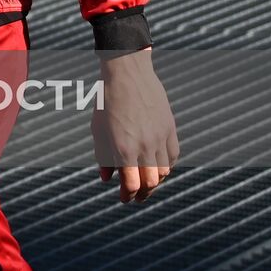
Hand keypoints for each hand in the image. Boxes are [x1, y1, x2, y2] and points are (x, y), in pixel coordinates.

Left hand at [91, 48, 178, 203]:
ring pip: (164, 171)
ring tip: (146, 183)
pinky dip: (166, 166)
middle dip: (142, 193)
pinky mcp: (170, 128)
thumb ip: (103, 155)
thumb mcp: (98, 128)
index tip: (123, 198)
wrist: (127, 72)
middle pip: (150, 182)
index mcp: (123, 147)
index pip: (131, 184)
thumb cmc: (106, 100)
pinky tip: (158, 167)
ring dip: (155, 181)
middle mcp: (144, 145)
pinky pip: (173, 156)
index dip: (127, 195)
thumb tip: (106, 178)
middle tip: (135, 196)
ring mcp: (160, 137)